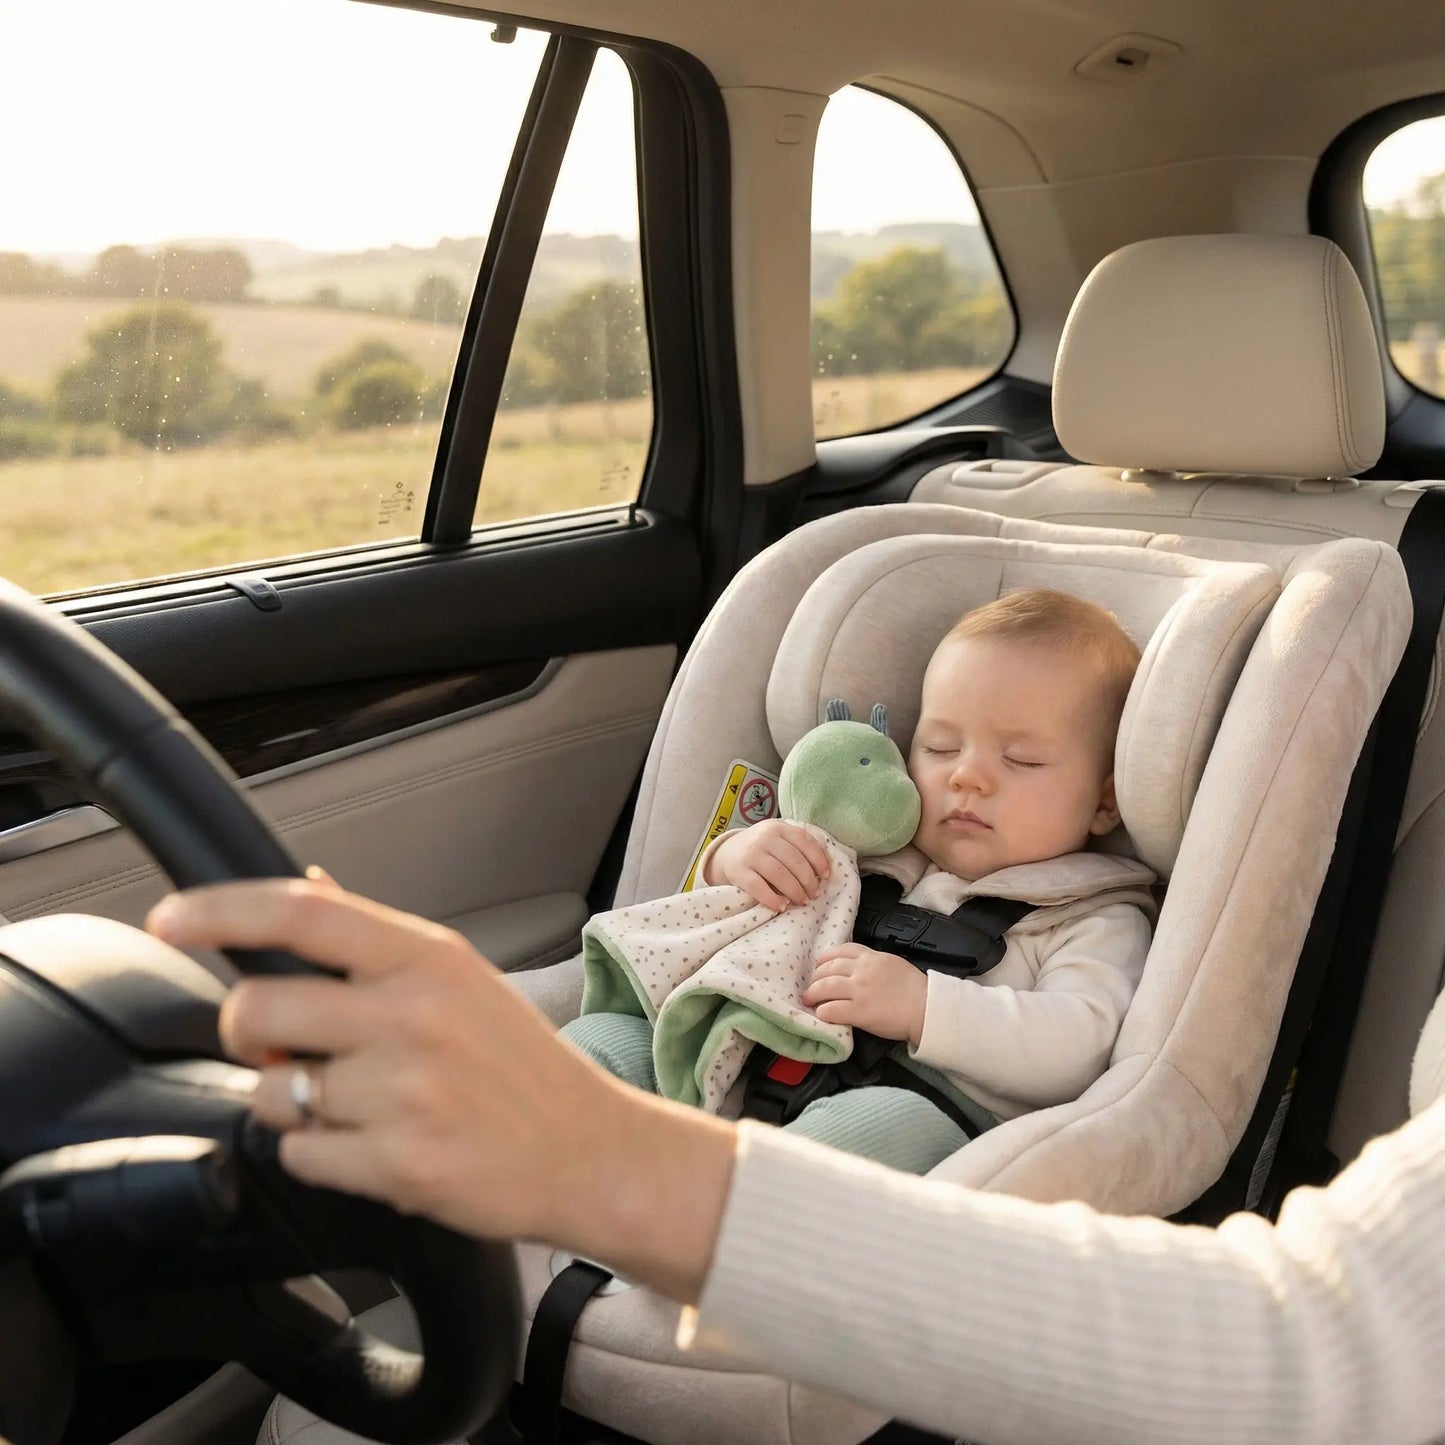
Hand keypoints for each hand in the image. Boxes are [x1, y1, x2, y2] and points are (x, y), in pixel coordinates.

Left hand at [145, 879, 734, 1301]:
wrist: (589, 1151)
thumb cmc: (519, 1064)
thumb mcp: (460, 978)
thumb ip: (374, 939)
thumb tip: (307, 887)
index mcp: (429, 959)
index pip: (305, 913)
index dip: (222, 910)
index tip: (169, 917)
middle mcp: (416, 1016)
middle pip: (261, 1007)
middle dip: (245, 1031)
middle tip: (276, 1043)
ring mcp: (408, 1092)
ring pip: (273, 1093)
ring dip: (290, 1101)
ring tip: (350, 1103)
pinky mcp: (401, 1164)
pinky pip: (302, 1156)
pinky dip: (320, 1154)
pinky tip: (374, 1143)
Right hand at [702, 819, 830, 910]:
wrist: (726, 854)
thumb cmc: (762, 849)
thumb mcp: (779, 839)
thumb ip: (799, 846)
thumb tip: (825, 866)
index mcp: (778, 827)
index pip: (804, 841)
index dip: (818, 860)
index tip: (825, 877)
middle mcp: (764, 837)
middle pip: (794, 861)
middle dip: (808, 881)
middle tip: (814, 894)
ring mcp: (750, 854)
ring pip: (779, 874)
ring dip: (794, 891)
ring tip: (801, 901)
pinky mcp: (738, 871)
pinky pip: (759, 887)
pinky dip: (773, 899)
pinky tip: (781, 906)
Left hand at [803, 944, 926, 1046]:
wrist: (927, 1008)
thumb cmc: (916, 990)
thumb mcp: (894, 964)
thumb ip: (874, 964)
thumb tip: (857, 970)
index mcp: (871, 956)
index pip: (841, 950)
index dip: (826, 959)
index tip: (820, 967)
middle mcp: (862, 970)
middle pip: (828, 968)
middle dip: (816, 978)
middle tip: (812, 987)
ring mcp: (859, 990)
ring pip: (824, 987)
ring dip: (813, 994)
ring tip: (809, 1000)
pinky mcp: (859, 1011)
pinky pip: (831, 1009)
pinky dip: (823, 1012)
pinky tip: (822, 1015)